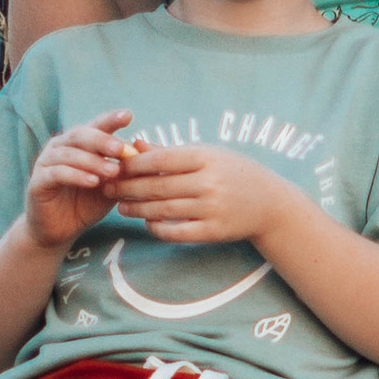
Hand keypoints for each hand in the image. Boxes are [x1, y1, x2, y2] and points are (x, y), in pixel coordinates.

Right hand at [24, 111, 133, 248]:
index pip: (95, 126)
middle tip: (121, 149)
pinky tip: (93, 182)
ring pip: (69, 154)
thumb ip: (123, 171)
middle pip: (80, 134)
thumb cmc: (86, 203)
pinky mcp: (38, 182)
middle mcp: (60, 147)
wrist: (59, 230)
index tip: (128, 115)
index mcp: (78, 143)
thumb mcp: (110, 186)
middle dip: (102, 140)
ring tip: (113, 171)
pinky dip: (76, 176)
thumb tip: (145, 156)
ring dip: (93, 161)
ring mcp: (46, 163)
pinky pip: (57, 174)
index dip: (110, 119)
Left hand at [108, 142, 285, 249]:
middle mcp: (209, 183)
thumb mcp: (208, 155)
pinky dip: (157, 228)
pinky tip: (146, 223)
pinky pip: (176, 232)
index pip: (160, 161)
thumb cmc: (233, 172)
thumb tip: (135, 146)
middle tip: (108, 188)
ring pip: (162, 210)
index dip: (133, 165)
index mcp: (206, 158)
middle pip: (157, 186)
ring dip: (137, 209)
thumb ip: (171, 153)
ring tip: (121, 206)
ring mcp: (212, 209)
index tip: (115, 167)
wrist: (270, 203)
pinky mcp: (214, 232)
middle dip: (127, 188)